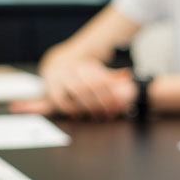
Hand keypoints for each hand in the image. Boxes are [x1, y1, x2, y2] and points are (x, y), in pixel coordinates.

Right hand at [17, 60, 134, 118]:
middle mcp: (74, 70)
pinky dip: (69, 107)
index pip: (101, 80)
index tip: (120, 105)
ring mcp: (61, 77)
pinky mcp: (50, 87)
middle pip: (91, 87)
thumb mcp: (95, 71)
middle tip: (110, 114)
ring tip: (97, 116)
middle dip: (102, 102)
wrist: (55, 63)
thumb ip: (112, 76)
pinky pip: (60, 98)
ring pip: (77, 92)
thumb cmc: (79, 72)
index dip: (111, 93)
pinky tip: (78, 114)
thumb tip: (129, 76)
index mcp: (86, 66)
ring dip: (88, 106)